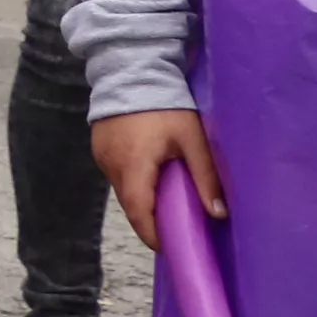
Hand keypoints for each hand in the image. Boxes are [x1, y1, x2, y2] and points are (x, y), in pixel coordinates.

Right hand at [92, 108, 224, 249]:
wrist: (131, 68)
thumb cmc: (166, 105)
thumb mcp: (192, 140)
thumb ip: (205, 177)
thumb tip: (218, 214)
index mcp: (134, 166)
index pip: (139, 212)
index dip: (153, 235)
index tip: (170, 248)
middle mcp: (111, 164)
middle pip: (130, 205)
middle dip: (150, 219)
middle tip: (175, 225)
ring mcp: (101, 155)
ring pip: (122, 190)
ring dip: (142, 200)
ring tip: (165, 200)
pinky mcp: (99, 146)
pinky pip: (117, 174)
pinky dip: (133, 182)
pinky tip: (149, 175)